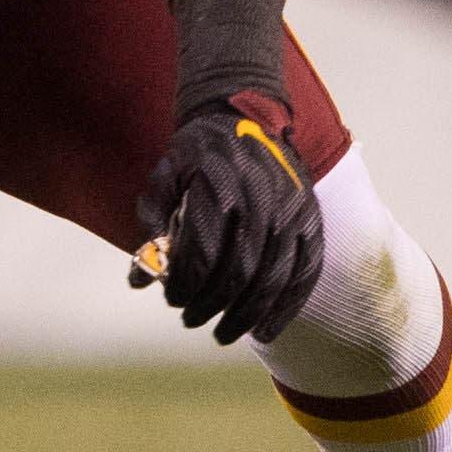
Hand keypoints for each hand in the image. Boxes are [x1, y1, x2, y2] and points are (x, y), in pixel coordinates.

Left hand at [128, 90, 324, 342]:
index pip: (203, 252)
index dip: (186, 285)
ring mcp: (292, 211)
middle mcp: (262, 199)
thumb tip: (139, 280)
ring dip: (246, 316)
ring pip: (273, 278)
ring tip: (223, 335)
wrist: (247, 116)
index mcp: (220, 186)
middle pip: (238, 271)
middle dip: (211, 305)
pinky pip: (304, 272)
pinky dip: (285, 307)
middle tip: (190, 320)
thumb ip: (152, 227)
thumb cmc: (197, 155)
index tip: (172, 300)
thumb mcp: (164, 178)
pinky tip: (265, 331)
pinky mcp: (311, 220)